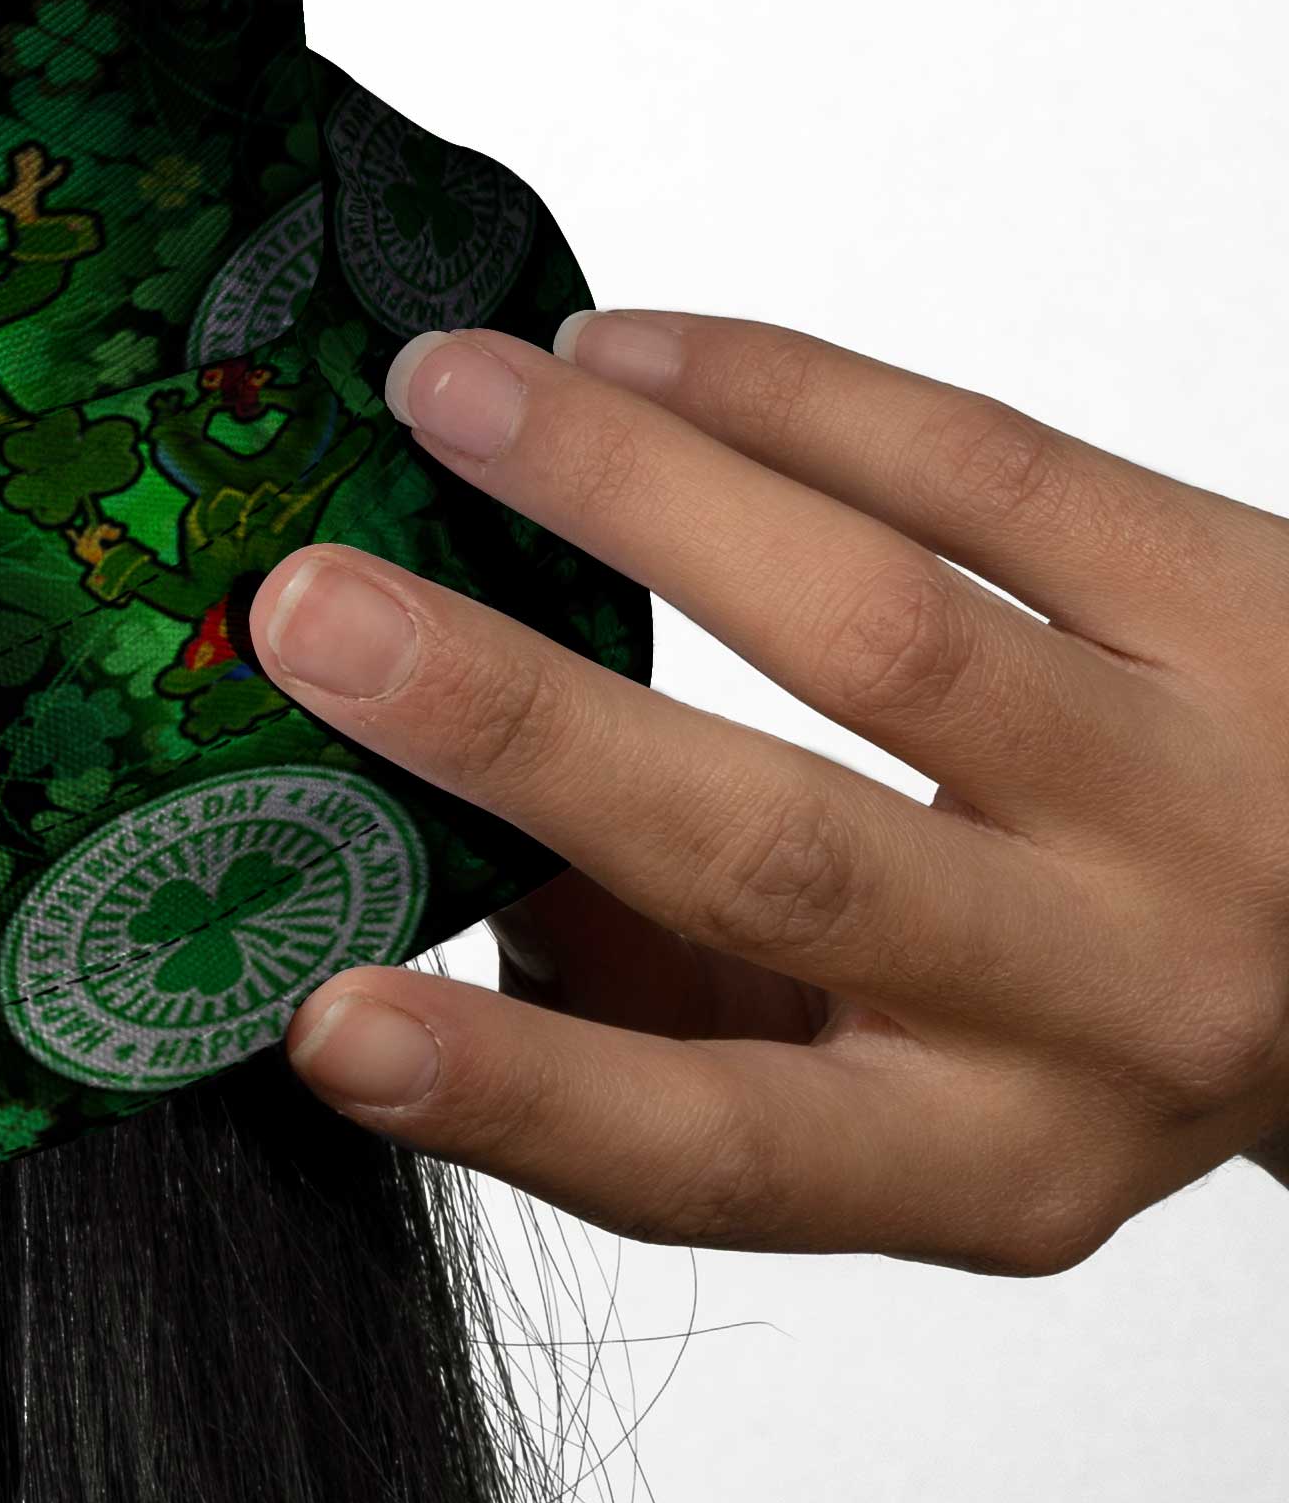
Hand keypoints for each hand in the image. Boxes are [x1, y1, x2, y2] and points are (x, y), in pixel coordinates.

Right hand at [259, 308, 1288, 1270]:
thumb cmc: (1076, 997)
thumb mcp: (886, 1074)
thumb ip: (654, 991)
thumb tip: (411, 828)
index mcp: (990, 1155)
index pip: (720, 1150)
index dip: (511, 1089)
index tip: (325, 1015)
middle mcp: (1112, 998)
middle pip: (779, 851)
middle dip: (514, 722)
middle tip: (309, 612)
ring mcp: (1200, 793)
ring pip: (878, 623)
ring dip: (621, 487)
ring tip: (441, 390)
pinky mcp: (1253, 601)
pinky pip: (982, 467)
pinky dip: (773, 391)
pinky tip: (617, 347)